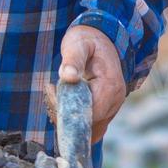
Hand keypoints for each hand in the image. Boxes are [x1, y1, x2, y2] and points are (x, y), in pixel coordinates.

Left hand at [59, 24, 124, 141]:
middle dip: (65, 115)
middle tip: (52, 91)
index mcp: (110, 86)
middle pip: (88, 125)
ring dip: (68, 118)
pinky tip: (64, 101)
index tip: (52, 91)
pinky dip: (74, 119)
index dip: (67, 110)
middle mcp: (115, 101)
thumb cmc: (86, 40)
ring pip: (88, 129)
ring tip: (57, 94)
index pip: (89, 114)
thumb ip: (73, 60)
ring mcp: (112, 108)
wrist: (100, 39)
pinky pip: (89, 126)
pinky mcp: (105, 111)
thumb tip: (68, 76)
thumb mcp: (77, 45)